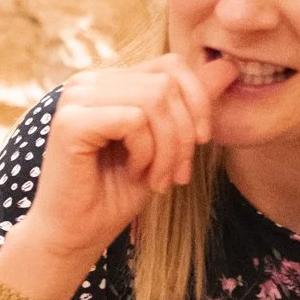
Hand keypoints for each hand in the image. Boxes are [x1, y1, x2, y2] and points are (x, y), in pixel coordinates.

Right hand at [12, 54, 237, 269]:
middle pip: (166, 84)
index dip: (198, 102)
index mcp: (108, 82)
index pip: (170, 65)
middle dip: (184, 135)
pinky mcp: (70, 121)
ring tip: (157, 179)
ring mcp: (75, 98)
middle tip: (176, 175)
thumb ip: (189, 104)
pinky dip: (146, 152)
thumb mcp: (166, 144)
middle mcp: (87, 82)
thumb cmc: (116, 193)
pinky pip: (134, 120)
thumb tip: (228, 66)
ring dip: (167, 149)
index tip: (199, 144)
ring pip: (154, 100)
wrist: (77, 234)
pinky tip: (136, 173)